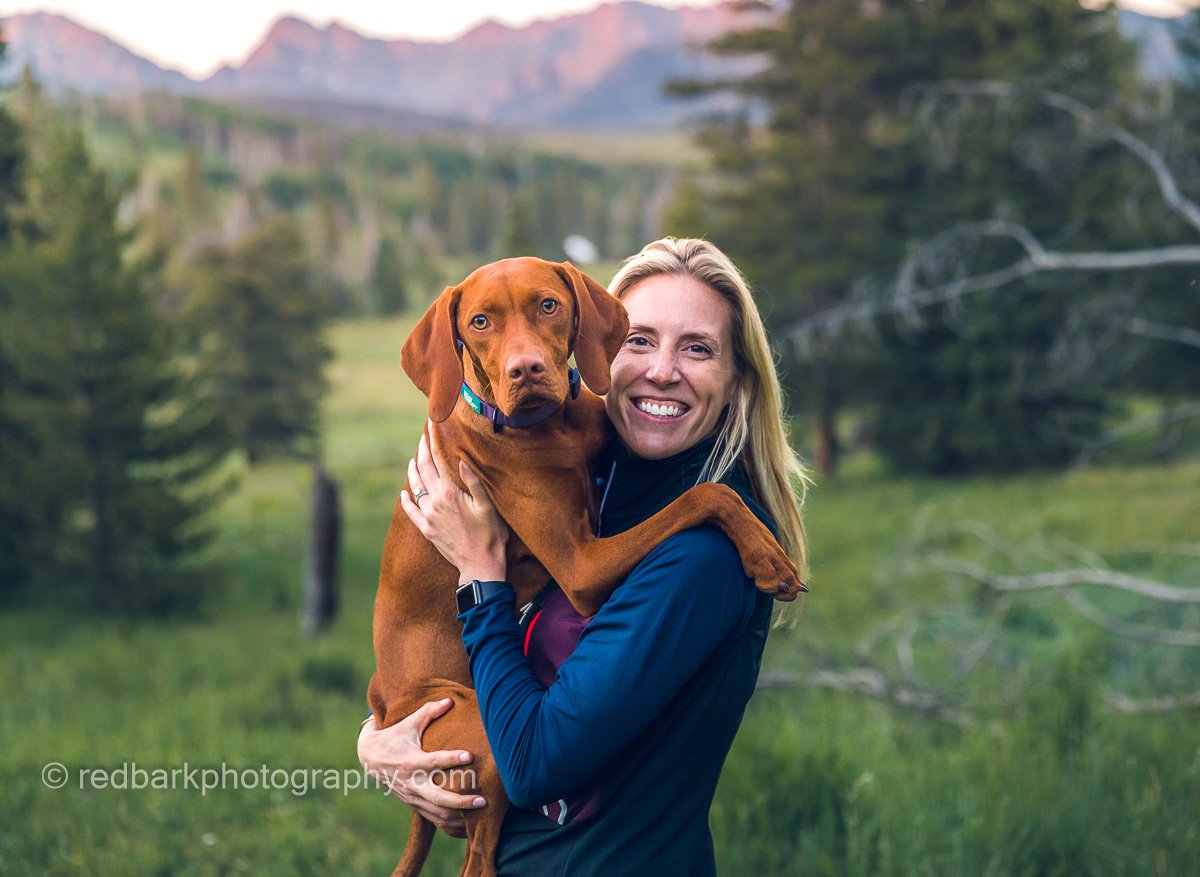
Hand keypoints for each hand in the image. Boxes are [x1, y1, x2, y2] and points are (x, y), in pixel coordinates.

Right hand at [358, 699, 486, 837]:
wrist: (370, 758)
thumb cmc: (394, 736)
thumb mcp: (409, 723)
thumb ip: (429, 712)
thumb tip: (450, 700)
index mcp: (411, 762)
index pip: (433, 762)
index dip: (451, 759)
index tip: (470, 756)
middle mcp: (412, 783)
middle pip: (438, 798)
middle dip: (461, 801)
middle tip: (483, 799)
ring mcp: (413, 797)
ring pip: (438, 814)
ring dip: (460, 816)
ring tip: (482, 812)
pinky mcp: (414, 805)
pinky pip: (434, 820)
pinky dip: (451, 824)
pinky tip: (469, 823)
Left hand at [400, 425, 508, 582]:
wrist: (479, 566)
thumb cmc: (490, 536)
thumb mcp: (487, 506)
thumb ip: (474, 482)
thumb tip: (462, 460)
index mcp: (450, 493)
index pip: (437, 460)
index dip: (433, 441)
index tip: (430, 426)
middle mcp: (434, 502)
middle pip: (423, 469)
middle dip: (422, 451)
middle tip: (422, 437)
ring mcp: (428, 516)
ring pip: (415, 487)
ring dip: (413, 471)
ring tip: (414, 459)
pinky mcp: (426, 529)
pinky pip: (410, 511)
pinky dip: (406, 499)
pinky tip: (404, 492)